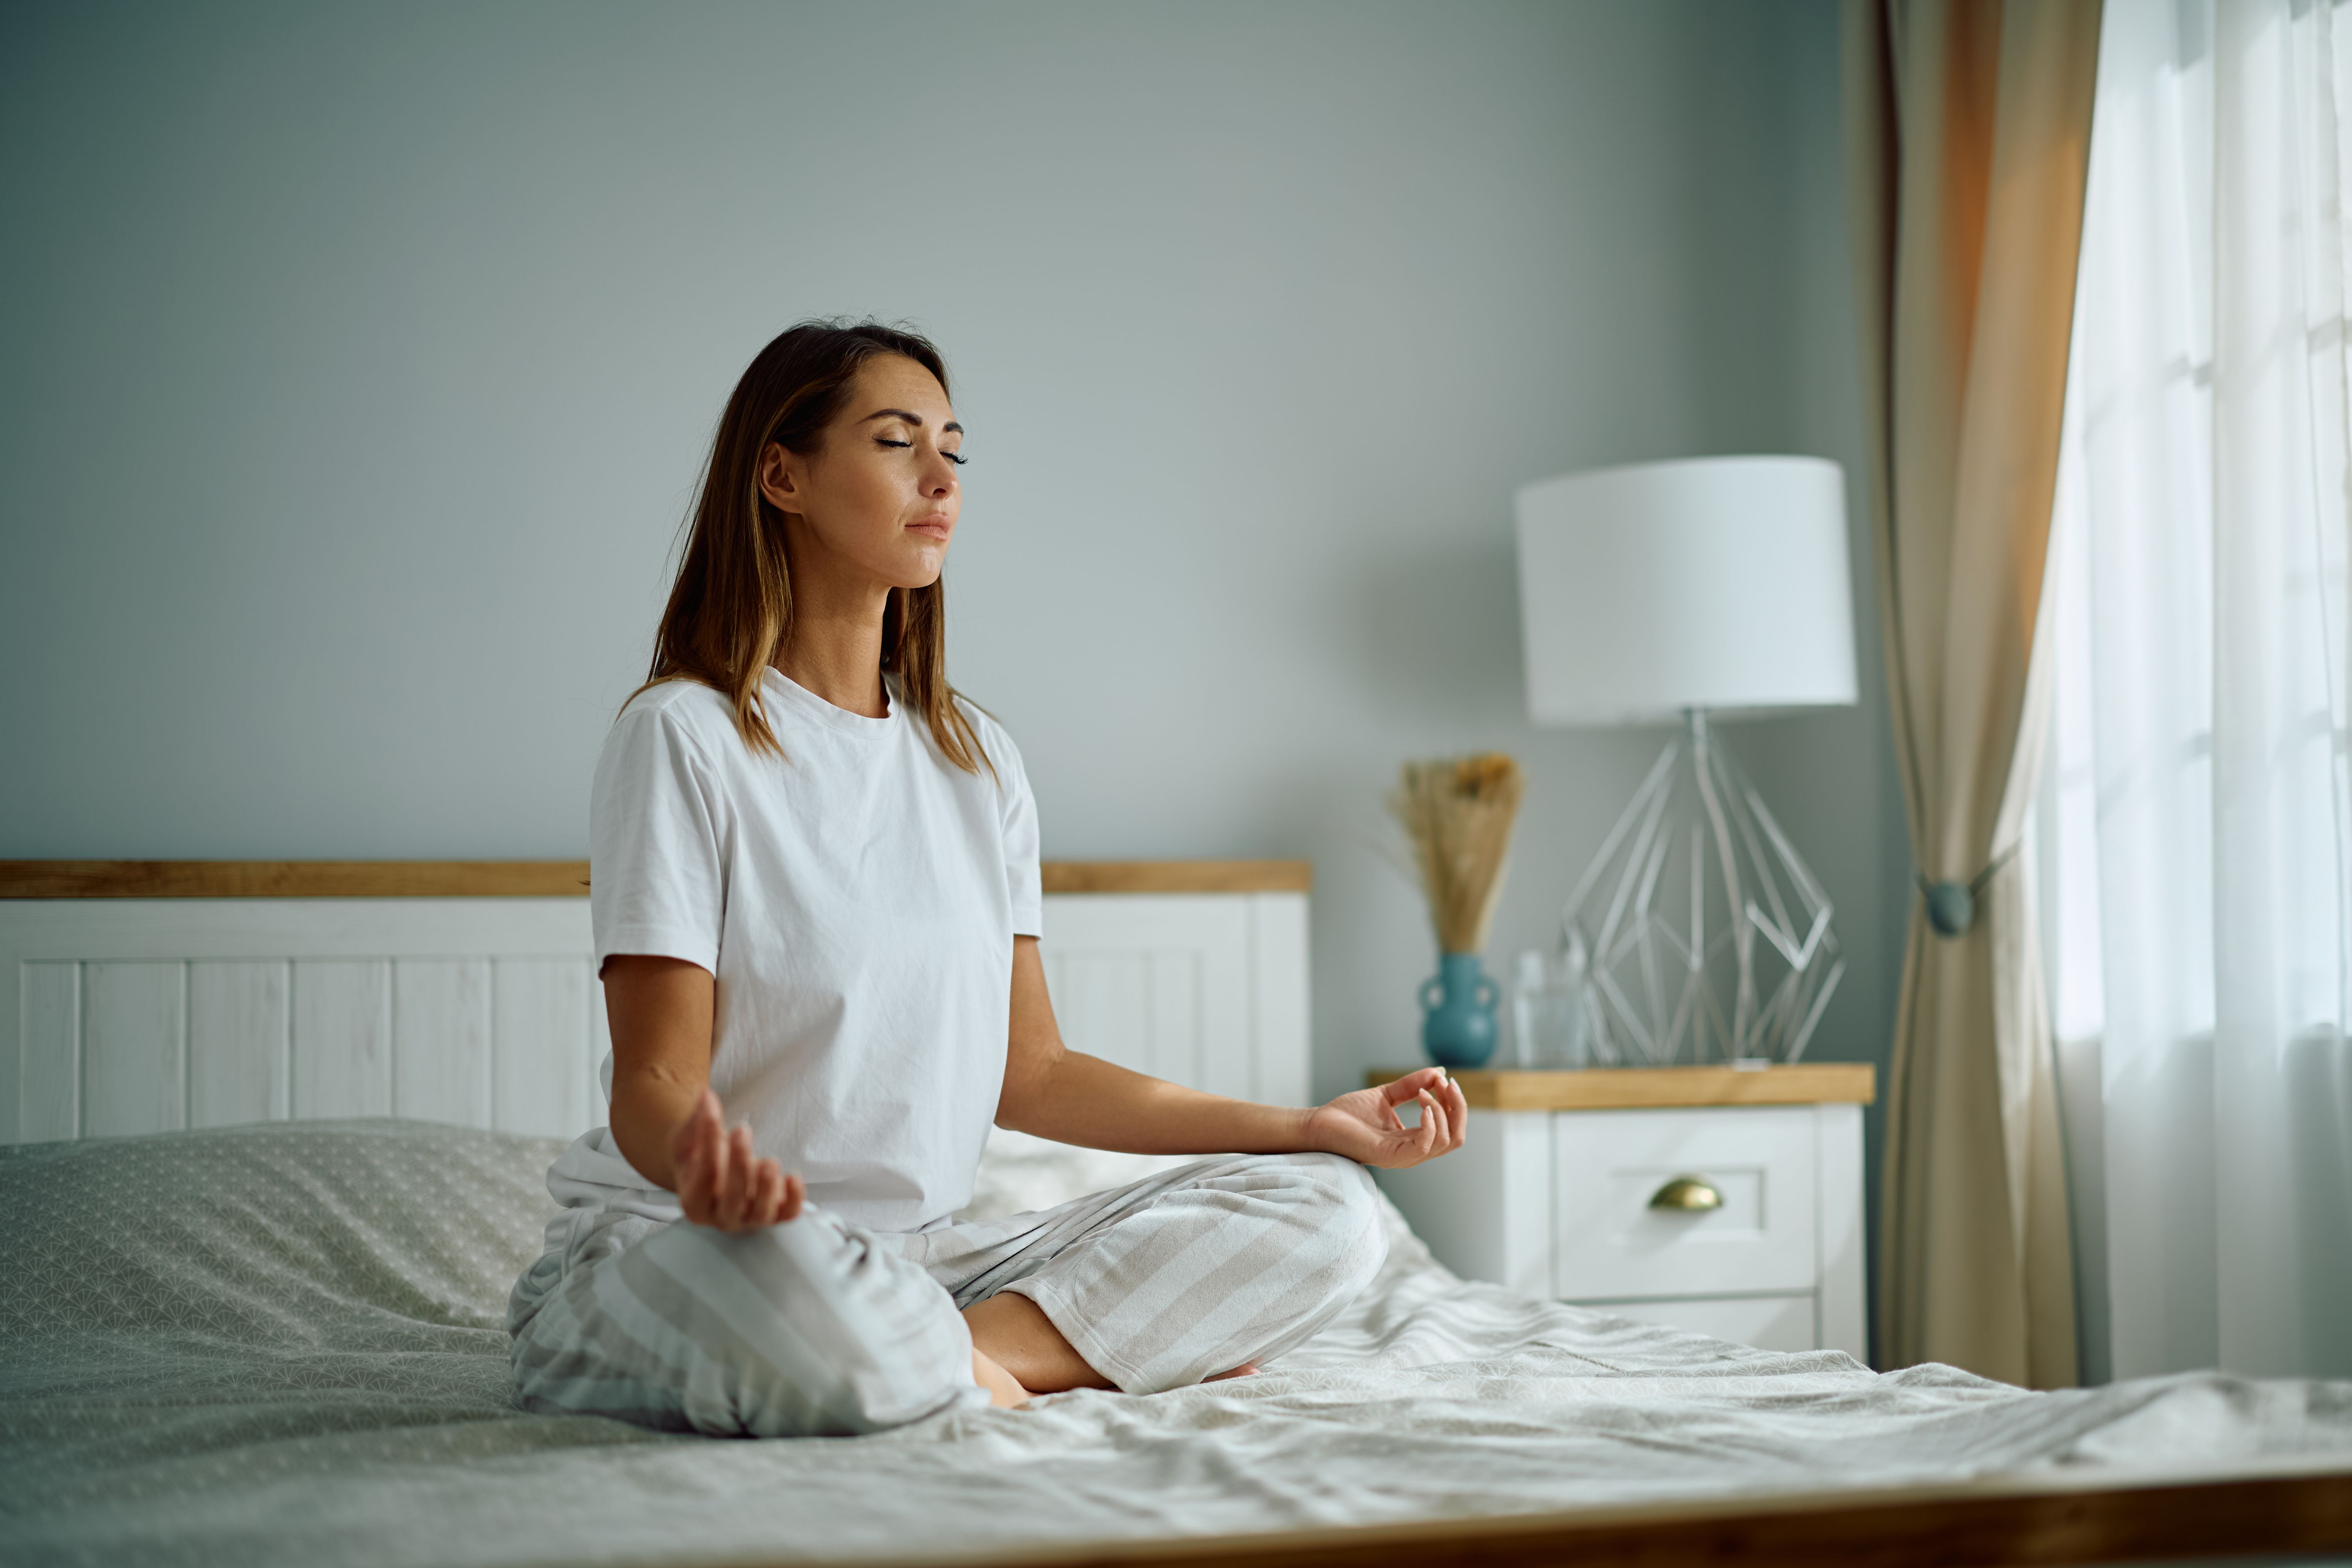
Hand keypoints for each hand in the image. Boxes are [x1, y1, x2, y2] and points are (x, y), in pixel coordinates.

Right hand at [672, 1088, 804, 1229]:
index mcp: (695, 1202)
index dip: (708, 1144)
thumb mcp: (689, 1142)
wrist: (717, 1176)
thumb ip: (697, 1122)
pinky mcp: (775, 1215)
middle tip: (741, 1131)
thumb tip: (706, 1097)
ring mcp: (750, 1220)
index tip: (713, 1116)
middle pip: (732, 1200)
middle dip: (738, 1164)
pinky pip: (788, 1215)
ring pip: (761, 1214)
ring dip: (767, 1187)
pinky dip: (794, 1199)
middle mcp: (722, 1217)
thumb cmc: (701, 1161)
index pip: (704, 1177)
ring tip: (769, 1161)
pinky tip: (793, 1177)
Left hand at [1300, 1067, 1467, 1169]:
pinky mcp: (1389, 1156)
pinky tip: (1422, 1106)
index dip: (1455, 1104)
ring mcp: (1403, 1156)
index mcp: (1414, 1140)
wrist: (1319, 1123)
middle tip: (1445, 1083)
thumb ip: (1412, 1086)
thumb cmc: (1348, 1114)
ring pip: (1445, 1142)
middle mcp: (1413, 1152)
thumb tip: (1439, 1072)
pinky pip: (1424, 1146)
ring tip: (1423, 1092)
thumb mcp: (1386, 1095)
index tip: (1444, 1079)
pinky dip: (1430, 1124)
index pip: (1452, 1130)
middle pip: (1456, 1138)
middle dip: (1458, 1107)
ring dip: (1441, 1111)